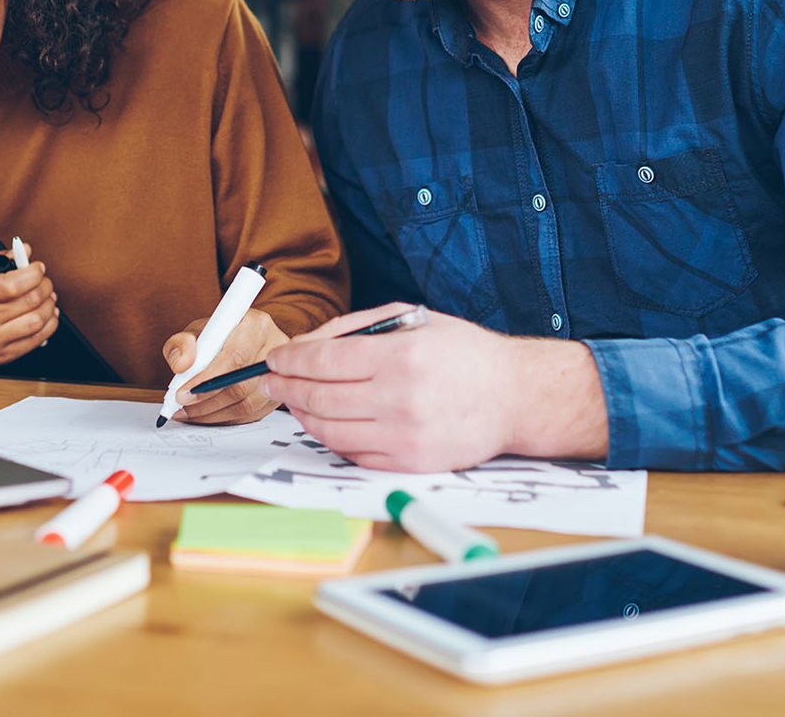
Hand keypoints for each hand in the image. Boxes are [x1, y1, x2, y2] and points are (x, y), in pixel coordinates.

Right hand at [0, 244, 58, 370]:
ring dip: (49, 305)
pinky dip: (49, 324)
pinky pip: (36, 339)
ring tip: (47, 296)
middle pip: (29, 301)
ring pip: (36, 321)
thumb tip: (26, 251)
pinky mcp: (2, 356)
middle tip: (44, 281)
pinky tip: (47, 314)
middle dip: (44, 286)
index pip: (12, 284)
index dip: (33, 273)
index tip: (38, 267)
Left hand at [161, 307, 288, 424]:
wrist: (238, 342)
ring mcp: (279, 373)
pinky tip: (206, 414)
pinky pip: (251, 415)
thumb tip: (181, 364)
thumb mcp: (196, 332)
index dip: (207, 380)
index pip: (235, 357)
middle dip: (205, 401)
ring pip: (247, 405)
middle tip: (181, 406)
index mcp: (256, 325)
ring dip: (212, 414)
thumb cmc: (218, 336)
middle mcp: (275, 348)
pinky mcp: (277, 394)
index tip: (182, 393)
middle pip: (241, 385)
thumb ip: (181, 344)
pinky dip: (225, 419)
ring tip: (189, 412)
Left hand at [258, 303, 608, 470]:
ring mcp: (405, 436)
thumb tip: (305, 345)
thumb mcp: (411, 319)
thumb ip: (355, 329)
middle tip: (271, 381)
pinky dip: (331, 438)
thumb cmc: (462, 353)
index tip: (274, 359)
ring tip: (293, 400)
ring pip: (330, 431)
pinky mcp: (410, 464)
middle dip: (286, 387)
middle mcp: (401, 398)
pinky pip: (353, 453)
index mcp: (402, 356)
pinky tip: (325, 422)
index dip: (290, 360)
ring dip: (302, 414)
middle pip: (320, 397)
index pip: (324, 360)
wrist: (513, 396)